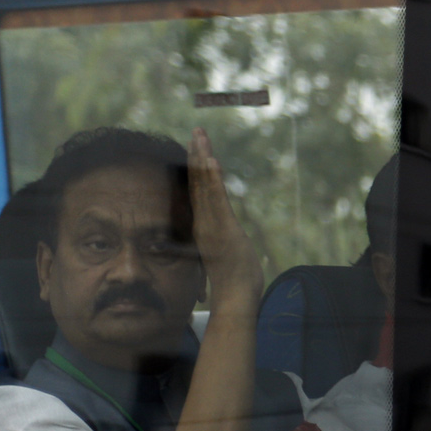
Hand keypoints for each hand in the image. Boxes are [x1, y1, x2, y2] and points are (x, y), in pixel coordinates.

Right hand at [188, 128, 263, 304]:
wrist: (235, 299)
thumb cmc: (231, 283)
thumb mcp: (222, 257)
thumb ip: (215, 247)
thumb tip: (211, 242)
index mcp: (204, 226)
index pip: (198, 192)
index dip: (195, 169)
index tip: (195, 147)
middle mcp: (205, 222)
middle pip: (198, 183)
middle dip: (196, 155)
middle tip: (197, 131)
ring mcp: (213, 224)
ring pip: (205, 186)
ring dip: (202, 160)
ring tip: (200, 137)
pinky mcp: (223, 228)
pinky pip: (216, 199)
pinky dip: (212, 180)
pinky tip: (211, 161)